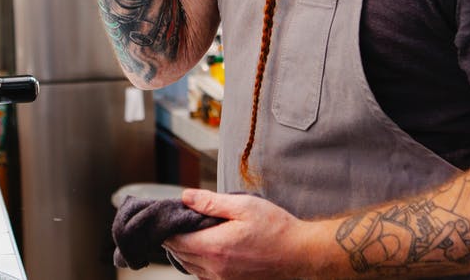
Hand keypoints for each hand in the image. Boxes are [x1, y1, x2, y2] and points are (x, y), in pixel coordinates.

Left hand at [163, 189, 325, 279]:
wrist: (301, 254)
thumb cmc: (276, 228)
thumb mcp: (244, 206)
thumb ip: (210, 202)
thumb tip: (186, 197)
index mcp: (214, 247)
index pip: (175, 241)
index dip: (167, 227)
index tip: (169, 215)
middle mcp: (215, 268)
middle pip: (179, 255)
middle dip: (174, 238)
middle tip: (178, 220)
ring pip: (190, 267)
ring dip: (185, 251)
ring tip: (191, 233)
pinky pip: (204, 275)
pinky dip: (198, 262)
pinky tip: (206, 249)